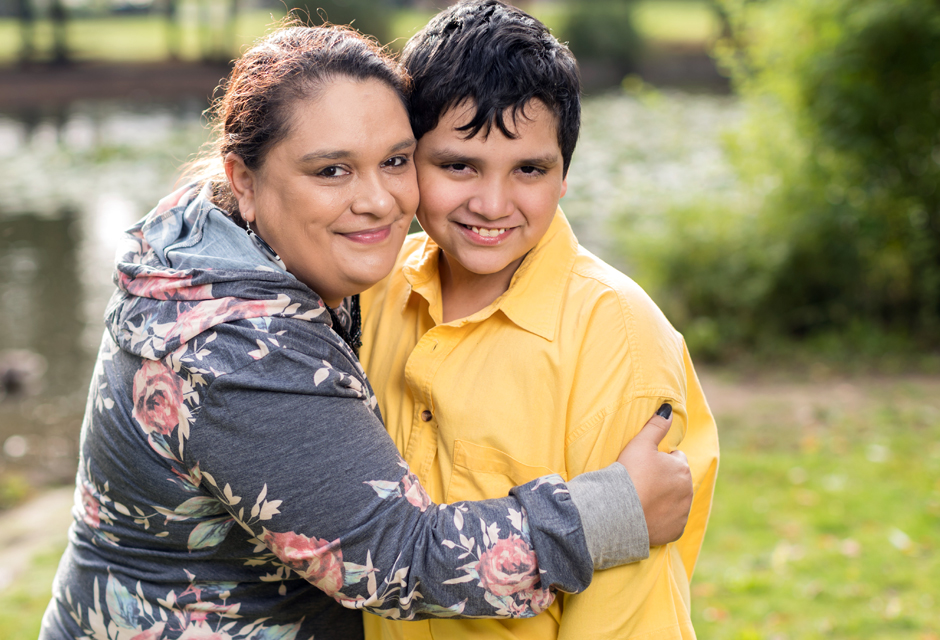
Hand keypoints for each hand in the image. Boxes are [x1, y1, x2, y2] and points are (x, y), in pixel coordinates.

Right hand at [617, 404, 692, 545]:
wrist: (619, 511)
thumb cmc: (629, 473)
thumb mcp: (640, 443)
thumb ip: (657, 425)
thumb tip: (669, 409)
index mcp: (682, 468)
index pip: (676, 458)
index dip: (660, 460)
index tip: (645, 466)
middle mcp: (688, 492)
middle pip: (677, 480)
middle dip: (666, 480)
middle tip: (643, 482)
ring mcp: (682, 513)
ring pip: (676, 501)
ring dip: (665, 499)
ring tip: (643, 498)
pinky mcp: (675, 531)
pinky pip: (671, 521)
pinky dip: (662, 518)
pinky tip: (647, 514)